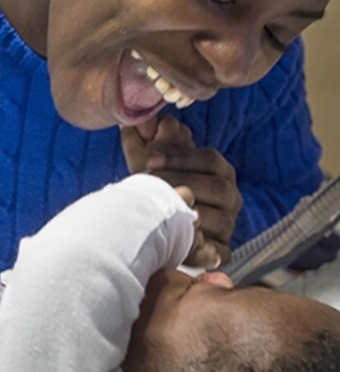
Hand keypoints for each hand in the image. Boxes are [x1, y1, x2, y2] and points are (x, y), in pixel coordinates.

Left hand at [121, 116, 242, 267]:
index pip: (207, 158)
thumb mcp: (146, 160)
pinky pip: (221, 253)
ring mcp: (228, 223)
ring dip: (191, 218)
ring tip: (163, 214)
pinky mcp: (222, 250)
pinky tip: (186, 246)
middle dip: (183, 185)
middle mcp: (229, 195)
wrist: (155, 222)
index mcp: (218, 169)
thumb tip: (142, 118)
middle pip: (217, 187)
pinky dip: (207, 252)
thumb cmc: (154, 185)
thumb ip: (146, 138)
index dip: (180, 157)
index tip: (151, 160)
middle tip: (152, 186)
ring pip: (221, 220)